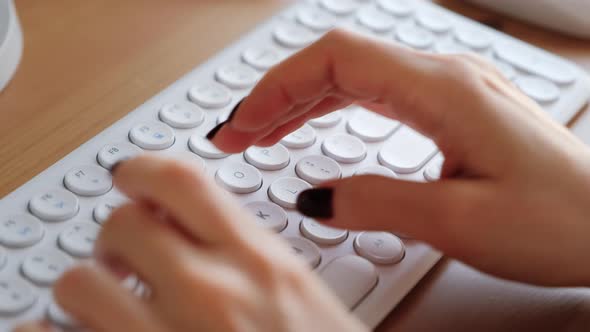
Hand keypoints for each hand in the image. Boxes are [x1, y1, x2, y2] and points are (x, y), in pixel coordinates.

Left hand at [16, 156, 366, 331]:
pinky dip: (57, 331)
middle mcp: (216, 294)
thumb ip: (249, 254)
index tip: (130, 177)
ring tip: (105, 301)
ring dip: (87, 286)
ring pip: (83, 282)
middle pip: (124, 223)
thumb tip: (199, 228)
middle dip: (114, 235)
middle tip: (122, 255)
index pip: (180, 181)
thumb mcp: (303, 295)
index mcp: (263, 263)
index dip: (141, 169)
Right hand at [209, 29, 589, 285]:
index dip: (278, 88)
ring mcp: (449, 89)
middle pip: (338, 61)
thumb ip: (375, 203)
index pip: (336, 60)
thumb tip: (315, 195)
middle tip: (237, 134)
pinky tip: (316, 127)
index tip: (242, 126)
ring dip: (302, 100)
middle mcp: (444, 77)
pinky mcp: (453, 109)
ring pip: (355, 74)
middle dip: (278, 93)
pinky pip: (377, 93)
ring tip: (262, 132)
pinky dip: (335, 107)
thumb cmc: (560, 221)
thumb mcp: (457, 223)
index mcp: (442, 90)